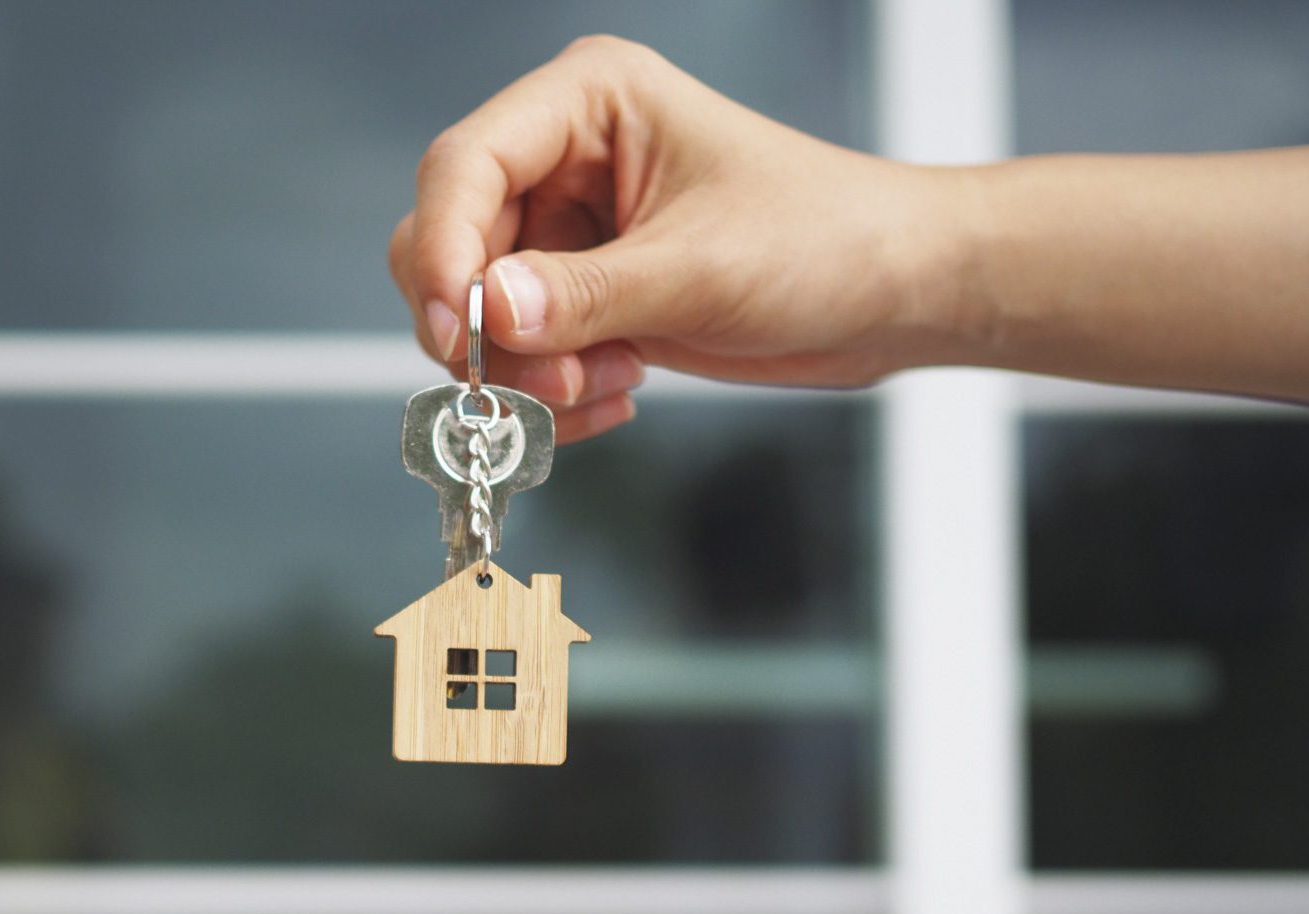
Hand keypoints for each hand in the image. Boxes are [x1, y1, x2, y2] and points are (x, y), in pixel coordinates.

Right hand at [390, 36, 964, 439]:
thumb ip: (586, 295)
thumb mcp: (700, 271)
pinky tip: (615, 394)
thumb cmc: (824, 240)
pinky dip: (550, 391)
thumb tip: (489, 314)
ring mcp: (568, 229)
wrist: (888, 294)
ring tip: (604, 387)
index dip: (442, 248)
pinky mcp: (581, 291)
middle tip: (544, 383)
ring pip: (478, 311)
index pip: (465, 164)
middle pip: (453, 243)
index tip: (455, 327)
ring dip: (527, 371)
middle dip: (488, 328)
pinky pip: (518, 351)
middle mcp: (564, 157)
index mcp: (588, 102)